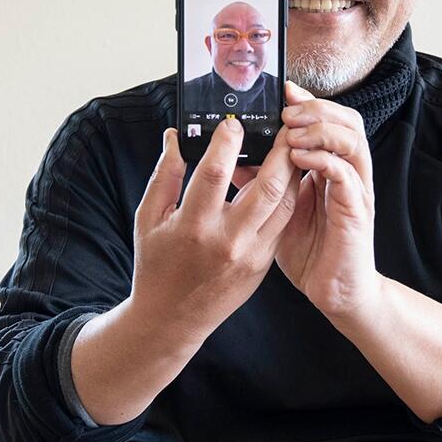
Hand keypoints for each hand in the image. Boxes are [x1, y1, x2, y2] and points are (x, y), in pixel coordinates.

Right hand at [129, 117, 299, 346]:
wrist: (172, 319)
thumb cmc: (156, 265)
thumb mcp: (149, 218)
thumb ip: (165, 174)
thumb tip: (176, 135)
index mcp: (193, 226)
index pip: (215, 174)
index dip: (228, 142)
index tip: (233, 123)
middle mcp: (227, 240)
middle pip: (267, 187)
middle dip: (281, 150)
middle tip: (285, 125)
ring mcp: (251, 254)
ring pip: (285, 204)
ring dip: (293, 171)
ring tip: (292, 146)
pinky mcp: (264, 263)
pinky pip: (283, 223)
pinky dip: (288, 196)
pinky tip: (286, 177)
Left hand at [274, 80, 381, 317]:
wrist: (335, 292)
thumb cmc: (308, 252)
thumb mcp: (277, 209)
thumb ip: (261, 182)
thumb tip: (230, 157)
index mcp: (330, 168)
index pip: (328, 121)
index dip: (308, 102)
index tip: (283, 90)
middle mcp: (348, 173)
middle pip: (347, 120)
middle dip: (317, 107)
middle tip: (287, 107)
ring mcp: (356, 190)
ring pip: (352, 140)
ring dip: (321, 128)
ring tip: (292, 130)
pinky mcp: (357, 211)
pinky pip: (346, 174)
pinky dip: (324, 159)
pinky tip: (301, 157)